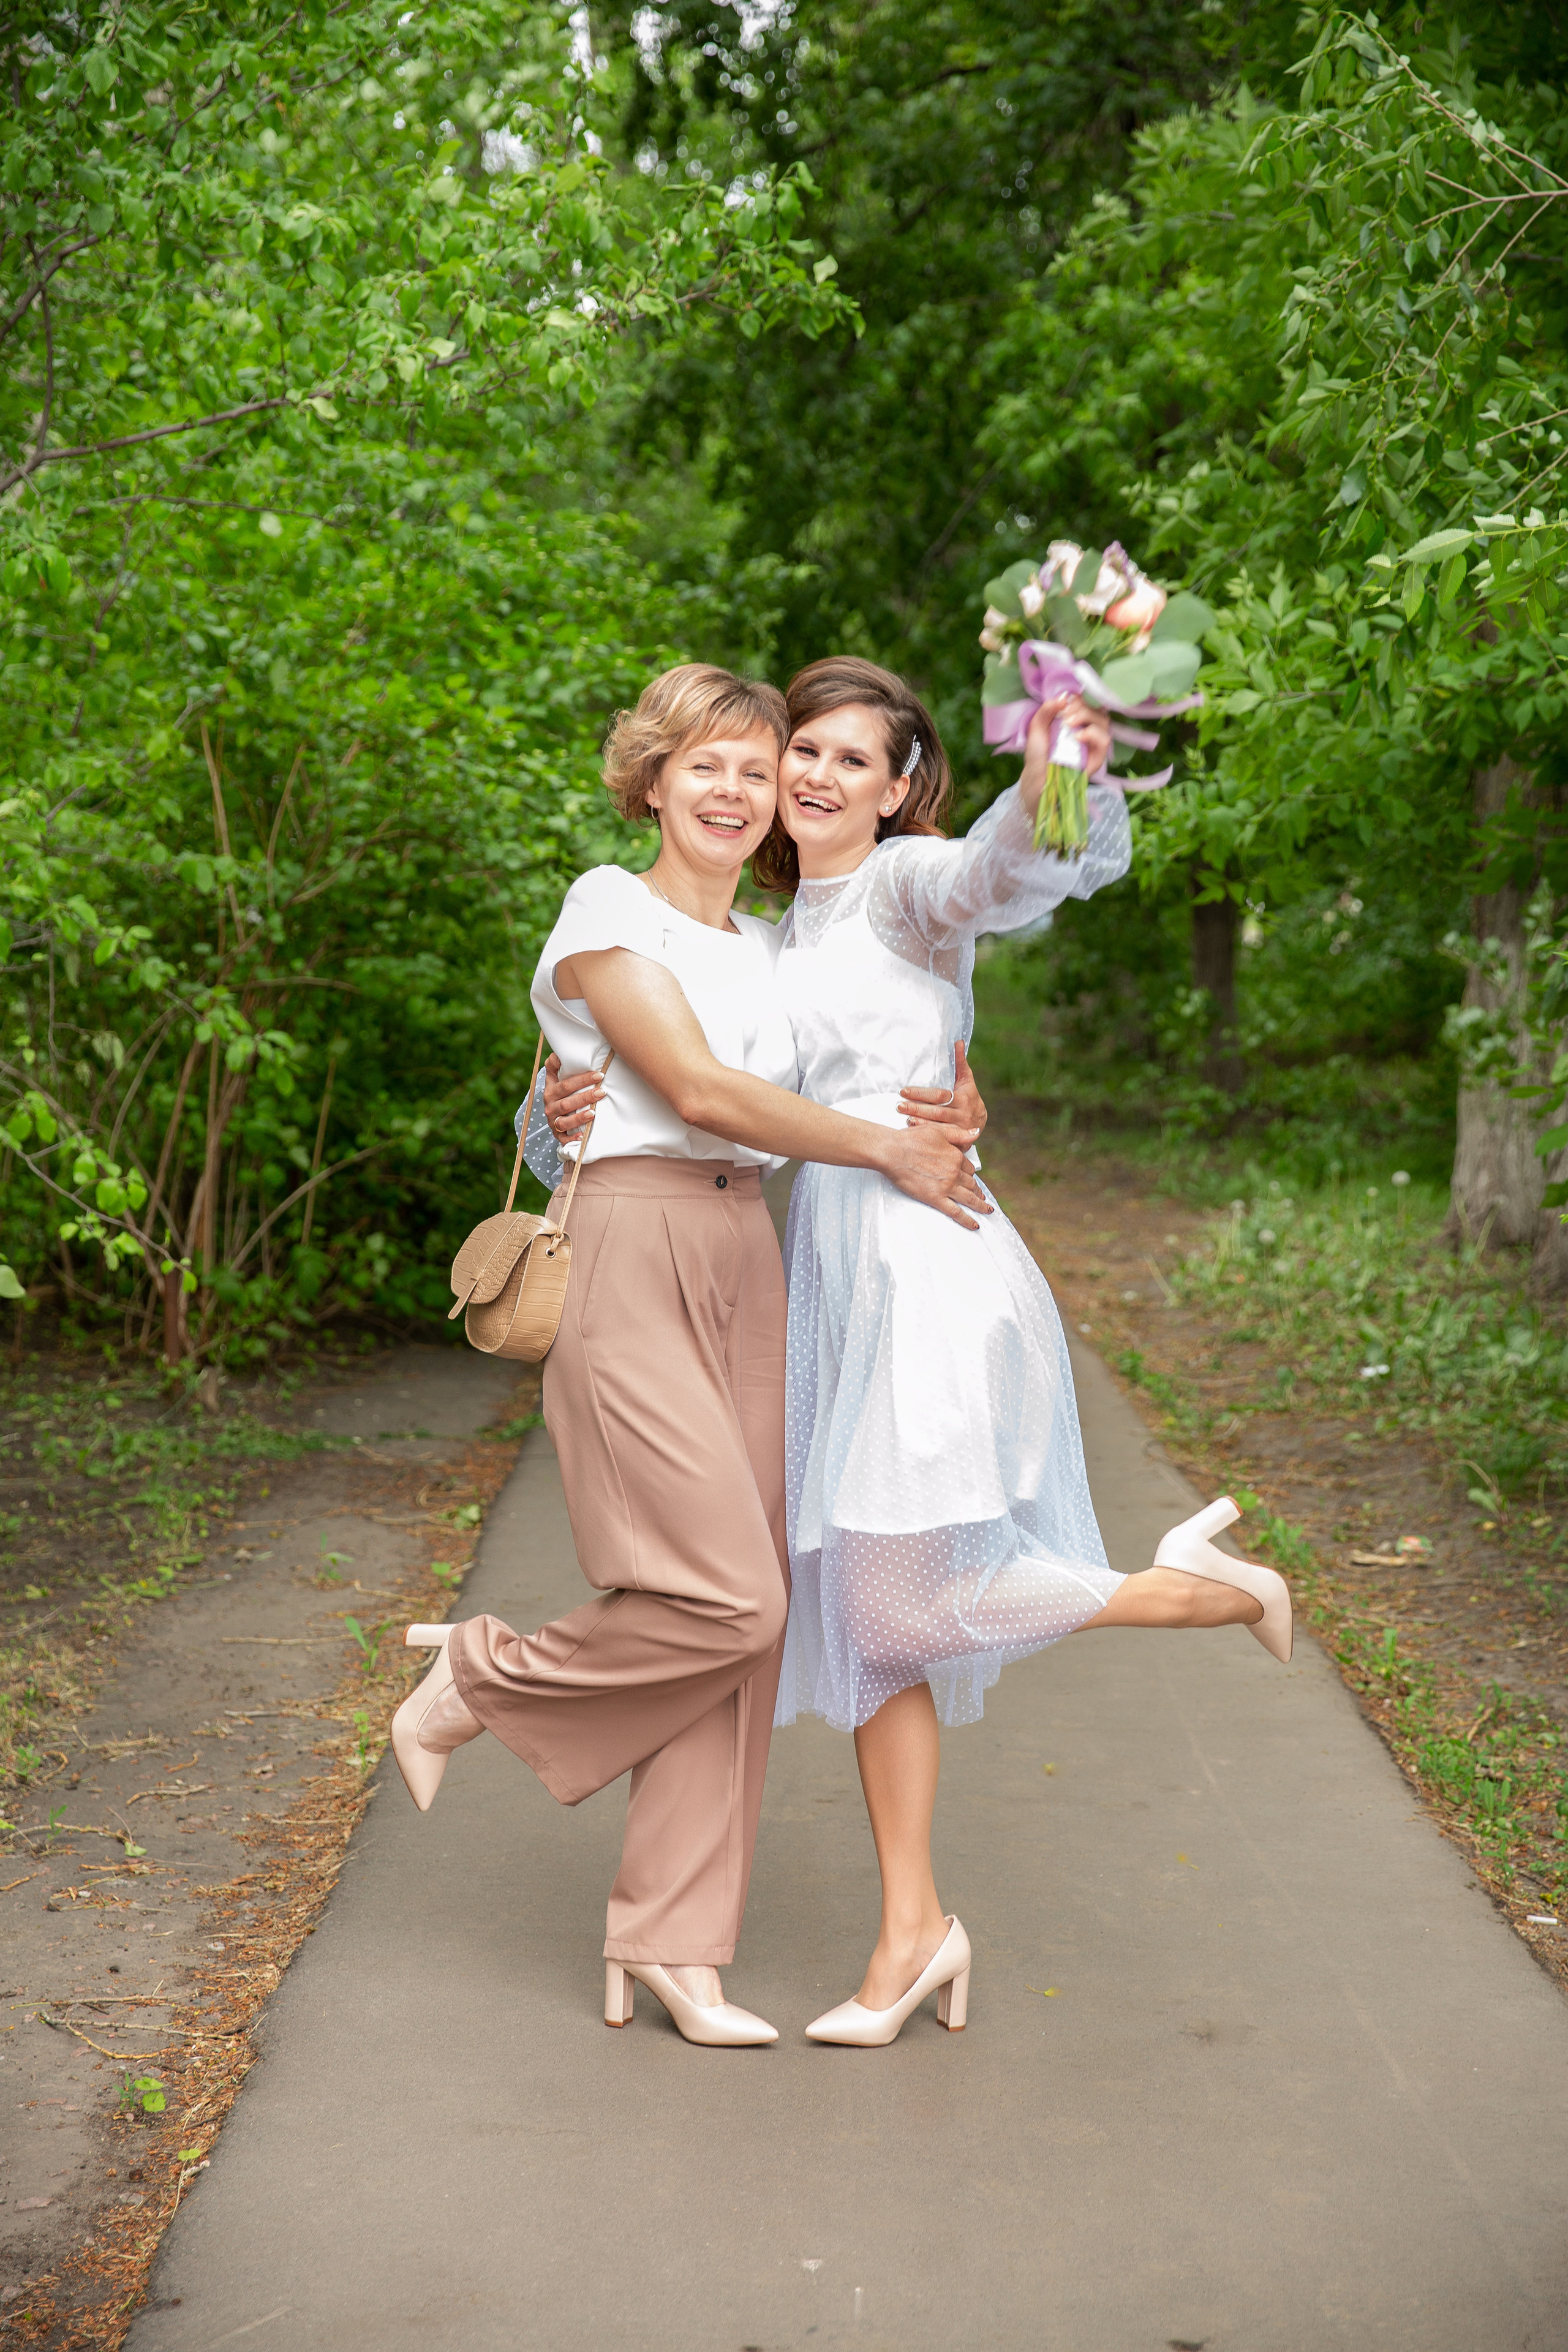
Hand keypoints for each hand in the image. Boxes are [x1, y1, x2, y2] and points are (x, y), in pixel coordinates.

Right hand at [542, 1052, 603, 1142]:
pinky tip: (583, 1135)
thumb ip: (554, 1064)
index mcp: (550, 1091)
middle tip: (602, 1092)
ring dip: (579, 1117)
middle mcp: (550, 1107)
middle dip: (585, 1097)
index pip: (565, 1085)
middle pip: (567, 1103)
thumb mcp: (554, 1077)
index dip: (581, 1080)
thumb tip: (557, 1054)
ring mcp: (553, 1122)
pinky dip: (573, 1138)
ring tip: (594, 1113)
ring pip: (565, 1121)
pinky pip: (564, 1139)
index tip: (598, 1075)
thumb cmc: (560, 1090)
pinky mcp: (558, 1135)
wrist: (553, 1112)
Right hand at [876, 1120, 991, 1230]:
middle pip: (971, 1184)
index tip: (971, 1178)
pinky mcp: (935, 1198)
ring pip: (969, 1199)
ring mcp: (946, 1187)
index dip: (970, 1173)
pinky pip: (955, 1212)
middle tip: (981, 1197)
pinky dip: (967, 1220)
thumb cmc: (910, 1140)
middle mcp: (954, 1172)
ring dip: (980, 1206)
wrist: (893, 1152)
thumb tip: (976, 1132)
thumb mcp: (939, 1131)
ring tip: (986, 1210)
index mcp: (955, 1156)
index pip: (968, 1168)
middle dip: (978, 1191)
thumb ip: (959, 1134)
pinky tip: (974, 1224)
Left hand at [899, 1039, 987, 1138]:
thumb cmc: (969, 1097)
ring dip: (919, 1122)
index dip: (921, 1093)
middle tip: (898, 1105)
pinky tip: (912, 1130)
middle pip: (936, 1112)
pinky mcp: (957, 1142)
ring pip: (937, 1127)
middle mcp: (963, 1115)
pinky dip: (926, 1134)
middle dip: (916, 1108)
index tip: (904, 1091)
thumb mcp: (967, 1081)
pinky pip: (940, 1138)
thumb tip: (958, 1042)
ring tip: (904, 1117)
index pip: (939, 1095)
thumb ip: (960, 1063)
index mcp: (964, 1098)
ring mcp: (960, 1130)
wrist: (980, 1121)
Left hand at [1019, 692, 1113, 810]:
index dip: (1078, 699)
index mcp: (1076, 719)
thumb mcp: (1037, 727)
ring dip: (1087, 716)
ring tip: (1070, 724)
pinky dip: (1093, 733)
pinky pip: (1105, 739)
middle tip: (1065, 716)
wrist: (1036, 776)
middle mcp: (1088, 728)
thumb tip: (1063, 697)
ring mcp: (1094, 743)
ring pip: (1103, 720)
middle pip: (1097, 708)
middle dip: (1081, 707)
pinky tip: (1078, 736)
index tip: (1064, 704)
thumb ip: (1046, 709)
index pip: (1087, 701)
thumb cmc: (1038, 753)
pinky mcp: (1098, 757)